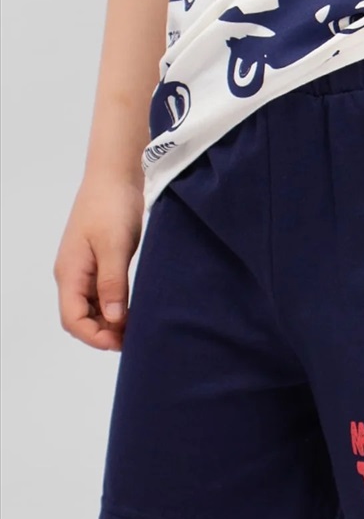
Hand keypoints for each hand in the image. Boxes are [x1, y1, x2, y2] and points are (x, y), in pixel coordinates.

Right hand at [53, 177, 143, 350]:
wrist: (116, 175)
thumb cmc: (112, 206)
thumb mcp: (114, 246)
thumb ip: (112, 283)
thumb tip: (113, 320)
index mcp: (70, 272)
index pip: (73, 319)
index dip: (95, 337)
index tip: (122, 342)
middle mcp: (73, 274)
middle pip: (81, 317)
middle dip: (104, 333)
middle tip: (135, 337)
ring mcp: (85, 268)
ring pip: (93, 307)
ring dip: (111, 321)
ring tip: (138, 326)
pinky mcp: (99, 261)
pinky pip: (102, 293)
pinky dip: (116, 305)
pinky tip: (135, 308)